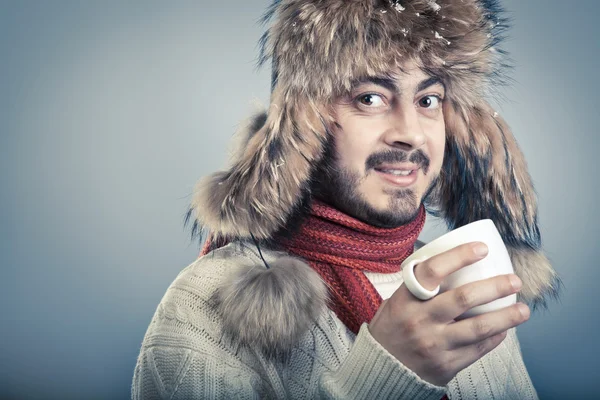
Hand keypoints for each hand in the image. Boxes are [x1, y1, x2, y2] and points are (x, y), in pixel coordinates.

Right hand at [368, 242, 529, 386]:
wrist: (380, 369)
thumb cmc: (393, 328)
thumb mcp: (396, 301)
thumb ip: (420, 287)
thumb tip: (455, 263)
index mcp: (406, 299)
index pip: (433, 270)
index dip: (459, 256)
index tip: (481, 248)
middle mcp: (420, 320)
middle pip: (464, 298)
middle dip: (495, 286)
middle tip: (514, 280)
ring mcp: (434, 344)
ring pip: (478, 327)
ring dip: (506, 317)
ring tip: (523, 309)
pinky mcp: (446, 365)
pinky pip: (478, 349)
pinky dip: (495, 337)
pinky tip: (504, 329)